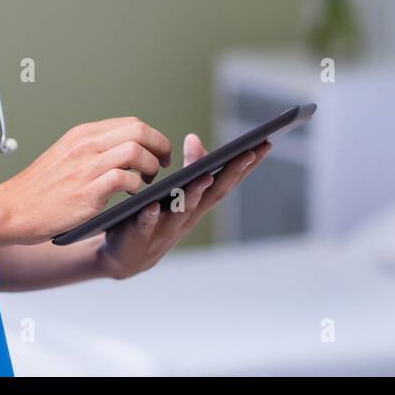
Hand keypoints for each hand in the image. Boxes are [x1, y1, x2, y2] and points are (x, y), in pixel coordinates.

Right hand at [0, 117, 171, 244]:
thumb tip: (124, 149)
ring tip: (150, 180)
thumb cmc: (39, 189)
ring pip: (135, 151)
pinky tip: (134, 193)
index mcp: (82, 135)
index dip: (152, 137)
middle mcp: (85, 145)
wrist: (12, 210)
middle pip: (138, 130)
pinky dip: (136, 185)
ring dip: (151, 166)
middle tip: (163, 164)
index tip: (158, 151)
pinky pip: (123, 178)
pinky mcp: (87, 191)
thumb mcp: (65, 155)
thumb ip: (92, 149)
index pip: (130, 123)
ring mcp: (86, 167)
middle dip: (159, 146)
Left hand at [95, 133, 272, 279]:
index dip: (247, 165)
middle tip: (249, 152)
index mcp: (200, 203)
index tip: (266, 143)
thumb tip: (194, 138)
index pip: (227, 181)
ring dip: (195, 194)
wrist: (129, 257)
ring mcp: (167, 228)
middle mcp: (189, 216)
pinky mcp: (141, 235)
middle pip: (214, 193)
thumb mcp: (177, 191)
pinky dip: (151, 216)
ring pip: (184, 210)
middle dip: (233, 173)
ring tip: (205, 175)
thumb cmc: (157, 218)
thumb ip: (188, 167)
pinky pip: (146, 225)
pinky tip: (152, 206)